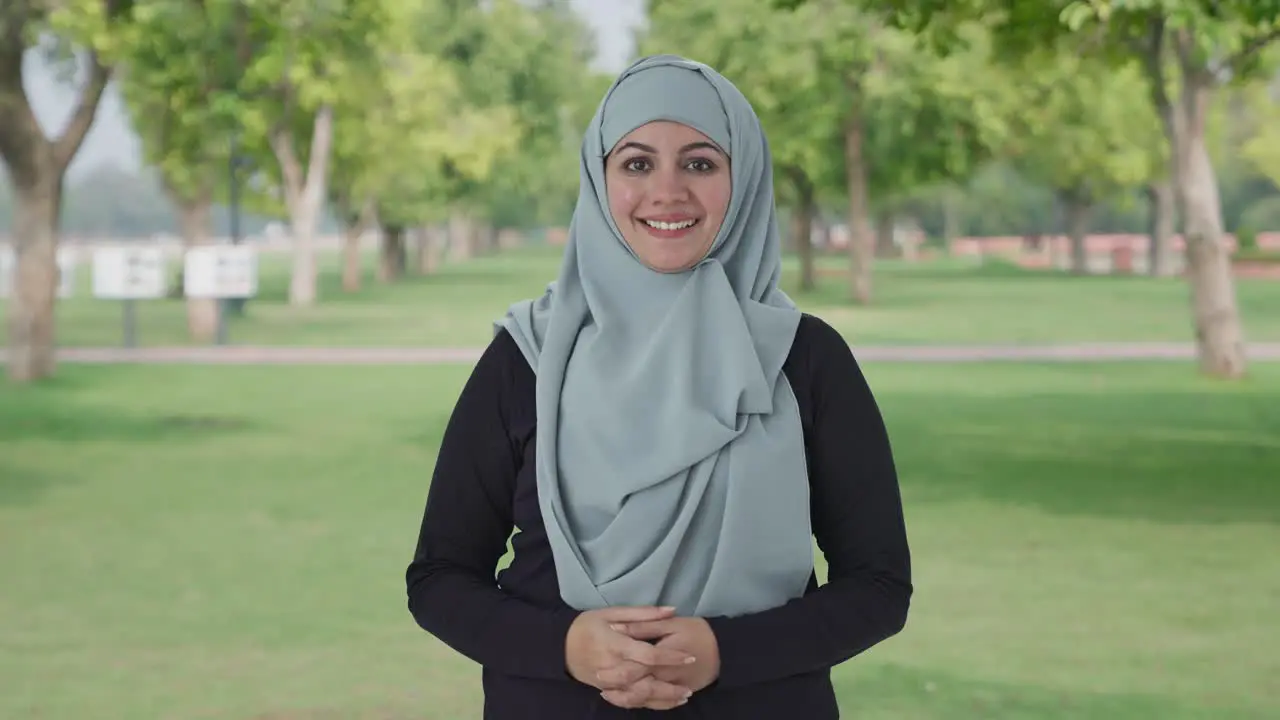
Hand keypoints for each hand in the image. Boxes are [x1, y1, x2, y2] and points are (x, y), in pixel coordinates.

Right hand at [565, 606, 696, 709]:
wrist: (559, 648)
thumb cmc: (587, 625)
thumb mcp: (611, 613)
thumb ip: (643, 613)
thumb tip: (671, 610)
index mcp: (615, 644)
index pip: (647, 654)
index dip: (670, 657)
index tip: (689, 656)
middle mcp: (612, 666)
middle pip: (644, 681)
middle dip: (669, 686)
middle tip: (691, 687)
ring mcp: (608, 682)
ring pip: (638, 696)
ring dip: (662, 698)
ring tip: (683, 696)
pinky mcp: (607, 691)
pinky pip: (629, 701)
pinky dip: (648, 703)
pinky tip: (664, 702)